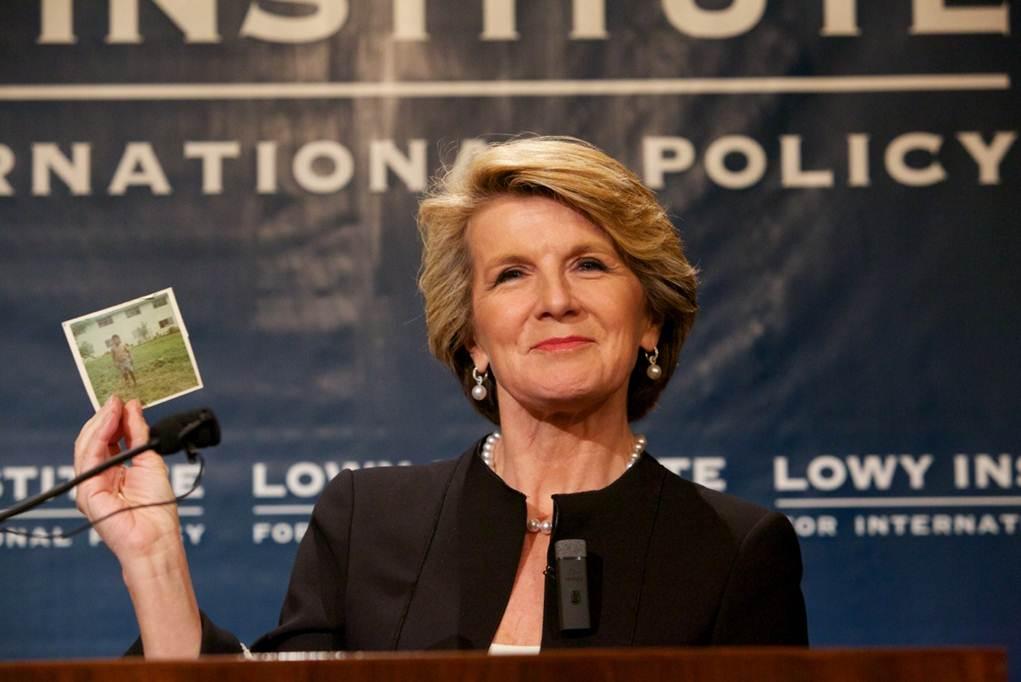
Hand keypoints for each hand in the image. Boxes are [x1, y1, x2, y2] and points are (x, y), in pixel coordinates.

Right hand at [73, 396, 180, 564]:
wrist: (157, 537)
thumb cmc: (157, 508)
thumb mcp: (151, 461)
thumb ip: (139, 435)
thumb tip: (133, 408)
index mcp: (114, 471)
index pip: (107, 438)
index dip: (114, 418)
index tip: (124, 400)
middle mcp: (99, 476)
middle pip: (94, 439)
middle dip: (107, 416)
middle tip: (119, 399)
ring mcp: (90, 484)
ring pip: (88, 444)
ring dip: (103, 421)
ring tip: (116, 405)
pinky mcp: (87, 491)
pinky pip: (90, 456)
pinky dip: (100, 435)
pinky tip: (111, 420)